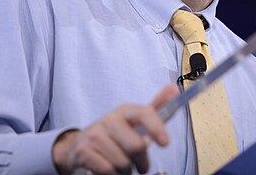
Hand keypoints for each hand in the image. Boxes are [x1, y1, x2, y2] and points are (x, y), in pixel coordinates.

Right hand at [52, 84, 178, 174]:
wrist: (80, 144)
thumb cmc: (115, 134)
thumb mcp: (135, 120)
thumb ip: (157, 108)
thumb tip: (175, 89)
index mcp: (125, 111)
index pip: (144, 113)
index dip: (156, 128)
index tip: (165, 143)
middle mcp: (109, 120)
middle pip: (136, 146)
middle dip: (142, 162)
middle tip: (140, 165)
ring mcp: (95, 135)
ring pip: (123, 163)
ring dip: (126, 171)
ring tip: (122, 165)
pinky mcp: (83, 151)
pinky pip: (108, 171)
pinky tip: (111, 170)